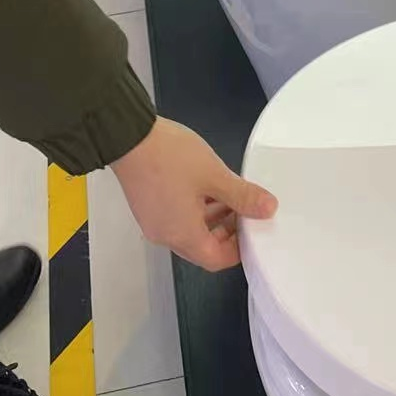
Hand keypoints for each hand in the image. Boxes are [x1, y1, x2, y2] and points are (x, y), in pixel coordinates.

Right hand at [111, 117, 277, 271]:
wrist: (128, 136)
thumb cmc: (170, 157)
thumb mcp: (214, 174)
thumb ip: (242, 195)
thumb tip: (268, 209)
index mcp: (183, 235)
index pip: (217, 259)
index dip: (239, 249)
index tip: (253, 229)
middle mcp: (165, 235)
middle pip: (202, 248)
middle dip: (227, 231)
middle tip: (244, 210)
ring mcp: (153, 221)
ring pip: (189, 232)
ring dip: (211, 219)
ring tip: (228, 194)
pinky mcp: (146, 206)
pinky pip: (176, 218)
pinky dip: (194, 210)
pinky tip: (204, 187)